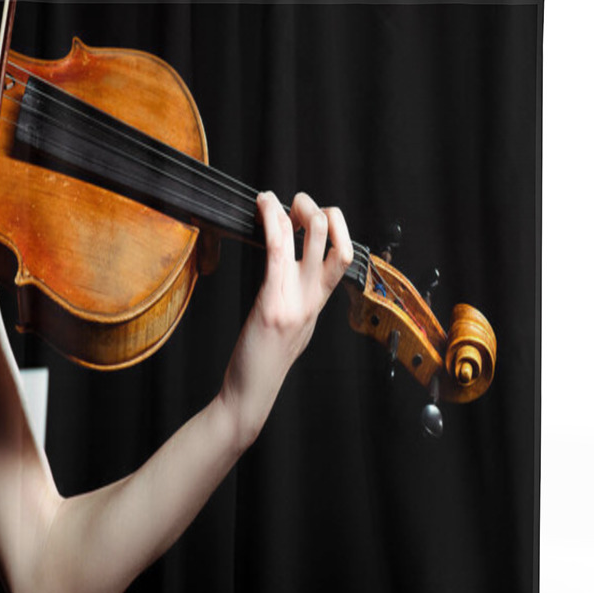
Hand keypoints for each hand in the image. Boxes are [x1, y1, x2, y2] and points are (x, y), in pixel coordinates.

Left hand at [218, 190, 353, 448]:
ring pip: (314, 239)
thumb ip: (298, 304)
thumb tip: (291, 278)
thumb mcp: (290, 331)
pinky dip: (272, 220)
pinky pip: (279, 251)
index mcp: (317, 305)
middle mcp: (313, 300)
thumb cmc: (261, 364)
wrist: (249, 395)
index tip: (310, 217)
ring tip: (277, 197)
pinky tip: (263, 204)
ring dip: (298, 207)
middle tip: (296, 204)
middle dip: (321, 212)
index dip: (335, 229)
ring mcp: (296, 301)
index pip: (343, 258)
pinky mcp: (273, 303)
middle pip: (338, 243)